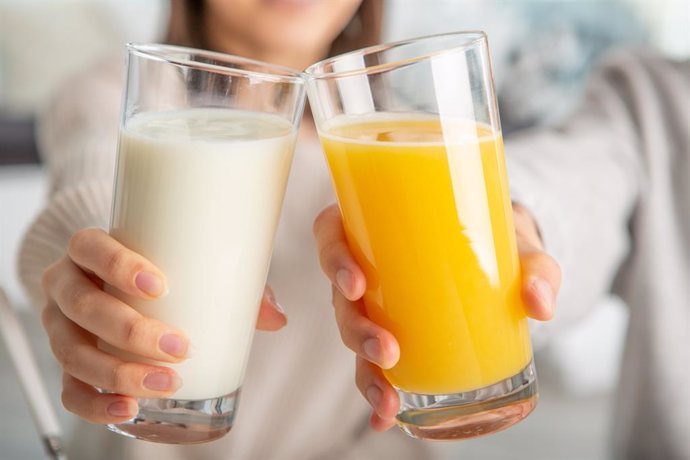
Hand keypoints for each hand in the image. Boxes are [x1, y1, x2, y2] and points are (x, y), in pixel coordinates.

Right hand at [41, 228, 285, 423]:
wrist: (115, 288)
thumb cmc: (160, 272)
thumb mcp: (191, 268)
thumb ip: (233, 286)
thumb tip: (277, 318)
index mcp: (90, 252)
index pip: (89, 247)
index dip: (117, 265)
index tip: (160, 286)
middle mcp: (67, 286)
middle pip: (84, 307)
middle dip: (131, 331)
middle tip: (179, 347)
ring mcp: (60, 327)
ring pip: (72, 353)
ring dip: (119, 373)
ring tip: (165, 383)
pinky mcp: (66, 364)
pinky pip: (69, 390)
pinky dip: (96, 405)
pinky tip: (128, 409)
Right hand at [313, 203, 560, 430]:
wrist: (508, 263)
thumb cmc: (499, 243)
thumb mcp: (519, 247)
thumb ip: (535, 267)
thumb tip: (539, 303)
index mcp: (381, 229)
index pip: (333, 232)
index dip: (332, 257)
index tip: (356, 284)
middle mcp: (371, 267)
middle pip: (340, 296)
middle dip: (355, 329)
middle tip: (386, 350)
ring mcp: (379, 304)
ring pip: (353, 335)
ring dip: (364, 370)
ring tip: (389, 398)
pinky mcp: (396, 335)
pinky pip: (374, 363)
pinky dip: (378, 392)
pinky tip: (386, 419)